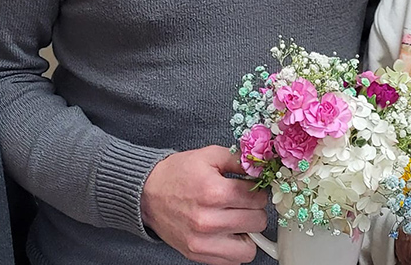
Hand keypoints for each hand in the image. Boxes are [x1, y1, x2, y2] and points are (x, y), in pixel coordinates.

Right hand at [142, 145, 268, 264]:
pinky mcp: (197, 255)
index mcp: (213, 192)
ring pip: (250, 249)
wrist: (147, 193)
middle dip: (254, 210)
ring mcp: (203, 242)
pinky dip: (233, 248)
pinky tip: (225, 233)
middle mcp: (209, 221)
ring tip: (236, 220)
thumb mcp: (209, 155)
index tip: (251, 189)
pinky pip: (232, 261)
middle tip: (243, 203)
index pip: (258, 198)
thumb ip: (239, 161)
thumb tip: (262, 170)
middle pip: (258, 222)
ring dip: (247, 234)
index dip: (258, 191)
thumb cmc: (178, 174)